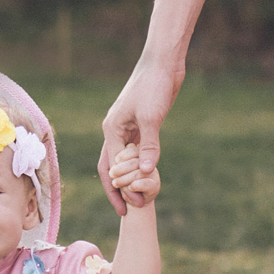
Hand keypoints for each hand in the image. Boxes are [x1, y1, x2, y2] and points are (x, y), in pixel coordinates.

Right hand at [99, 57, 181, 213]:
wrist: (163, 63)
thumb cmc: (153, 85)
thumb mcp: (151, 117)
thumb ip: (149, 145)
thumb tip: (145, 173)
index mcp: (112, 130)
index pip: (111, 167)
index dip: (119, 190)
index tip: (129, 207)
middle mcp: (116, 131)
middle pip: (112, 167)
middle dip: (119, 190)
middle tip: (129, 211)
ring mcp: (128, 128)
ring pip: (124, 161)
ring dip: (130, 179)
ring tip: (138, 198)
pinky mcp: (141, 125)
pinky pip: (136, 151)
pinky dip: (140, 166)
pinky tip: (147, 178)